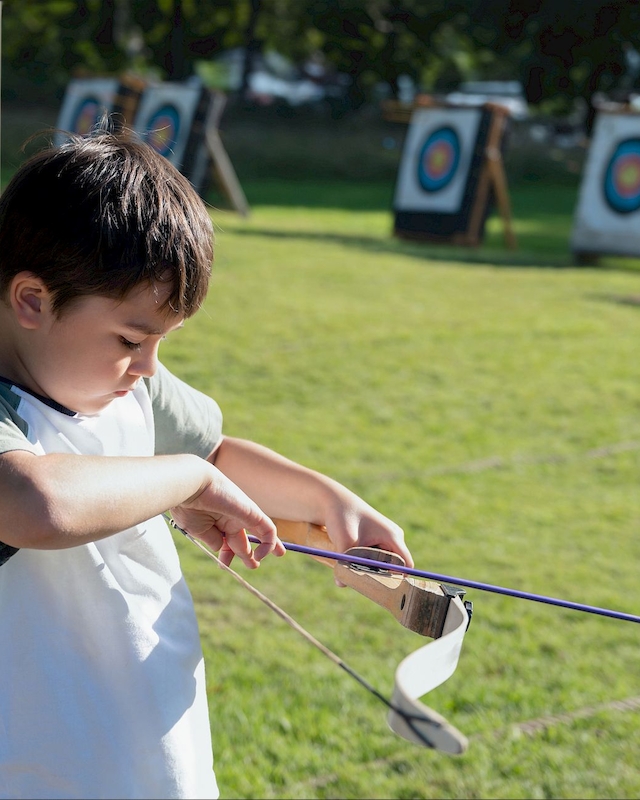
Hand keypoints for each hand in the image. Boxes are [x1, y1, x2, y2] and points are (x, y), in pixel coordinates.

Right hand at [171, 464, 285, 568]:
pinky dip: (269, 543)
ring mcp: (243, 515)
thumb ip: (213, 540)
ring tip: (278, 554)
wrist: (193, 486)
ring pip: (262, 531)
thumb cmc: (190, 507)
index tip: (223, 565)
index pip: (226, 541)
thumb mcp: (199, 530)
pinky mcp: (253, 513)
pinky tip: (262, 554)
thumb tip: (222, 547)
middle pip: (243, 538)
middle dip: (247, 553)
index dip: (227, 554)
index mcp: (216, 522)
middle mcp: (231, 518)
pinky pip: (268, 529)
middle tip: (253, 565)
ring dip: (268, 545)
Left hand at [322, 497, 413, 584]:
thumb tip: (341, 584)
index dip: (398, 579)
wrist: (330, 501)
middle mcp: (391, 538)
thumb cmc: (341, 516)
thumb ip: (344, 563)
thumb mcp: (344, 540)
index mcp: (393, 536)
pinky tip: (349, 563)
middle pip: (393, 567)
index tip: (381, 589)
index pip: (405, 565)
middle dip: (379, 577)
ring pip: (380, 564)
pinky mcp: (371, 541)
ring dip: (368, 570)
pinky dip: (362, 564)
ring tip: (353, 570)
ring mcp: (382, 539)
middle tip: (363, 584)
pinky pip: (372, 559)